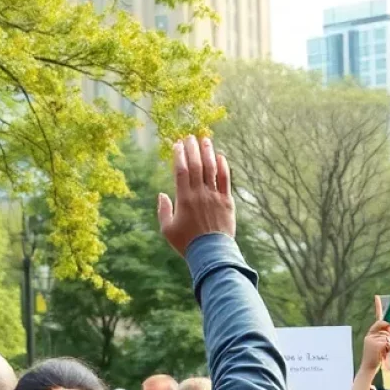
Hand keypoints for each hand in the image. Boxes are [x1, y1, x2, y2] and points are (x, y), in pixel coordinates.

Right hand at [157, 135, 235, 255]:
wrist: (211, 253)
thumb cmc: (186, 243)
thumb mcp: (167, 229)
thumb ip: (163, 210)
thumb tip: (162, 194)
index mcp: (184, 199)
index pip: (181, 171)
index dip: (179, 155)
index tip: (177, 144)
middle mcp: (199, 194)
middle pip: (196, 165)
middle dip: (192, 149)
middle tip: (190, 136)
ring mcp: (214, 196)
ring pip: (211, 169)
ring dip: (208, 152)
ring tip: (205, 140)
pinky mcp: (227, 201)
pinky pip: (225, 180)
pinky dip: (223, 166)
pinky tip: (220, 157)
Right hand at [360, 320, 389, 373]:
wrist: (368, 367)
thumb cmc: (375, 357)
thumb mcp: (376, 345)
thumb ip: (382, 337)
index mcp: (368, 336)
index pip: (377, 324)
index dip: (384, 323)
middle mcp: (369, 337)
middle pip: (385, 332)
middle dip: (389, 338)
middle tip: (385, 348)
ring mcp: (372, 340)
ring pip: (387, 338)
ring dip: (389, 344)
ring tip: (384, 352)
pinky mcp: (377, 345)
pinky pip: (387, 342)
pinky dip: (388, 348)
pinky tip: (384, 353)